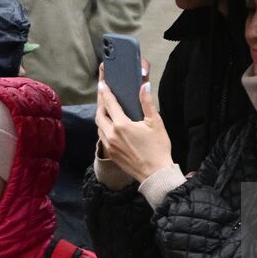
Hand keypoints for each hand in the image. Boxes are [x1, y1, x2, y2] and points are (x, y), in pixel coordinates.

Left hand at [95, 60, 172, 182]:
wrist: (155, 173)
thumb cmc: (158, 148)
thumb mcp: (155, 123)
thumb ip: (147, 103)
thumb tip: (144, 86)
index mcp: (121, 125)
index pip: (110, 104)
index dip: (105, 92)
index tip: (102, 84)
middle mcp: (111, 135)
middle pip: (99, 115)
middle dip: (100, 103)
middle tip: (103, 95)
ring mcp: (110, 145)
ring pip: (99, 127)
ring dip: (101, 116)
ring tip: (106, 109)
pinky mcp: (111, 154)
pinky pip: (102, 137)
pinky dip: (103, 128)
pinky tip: (110, 126)